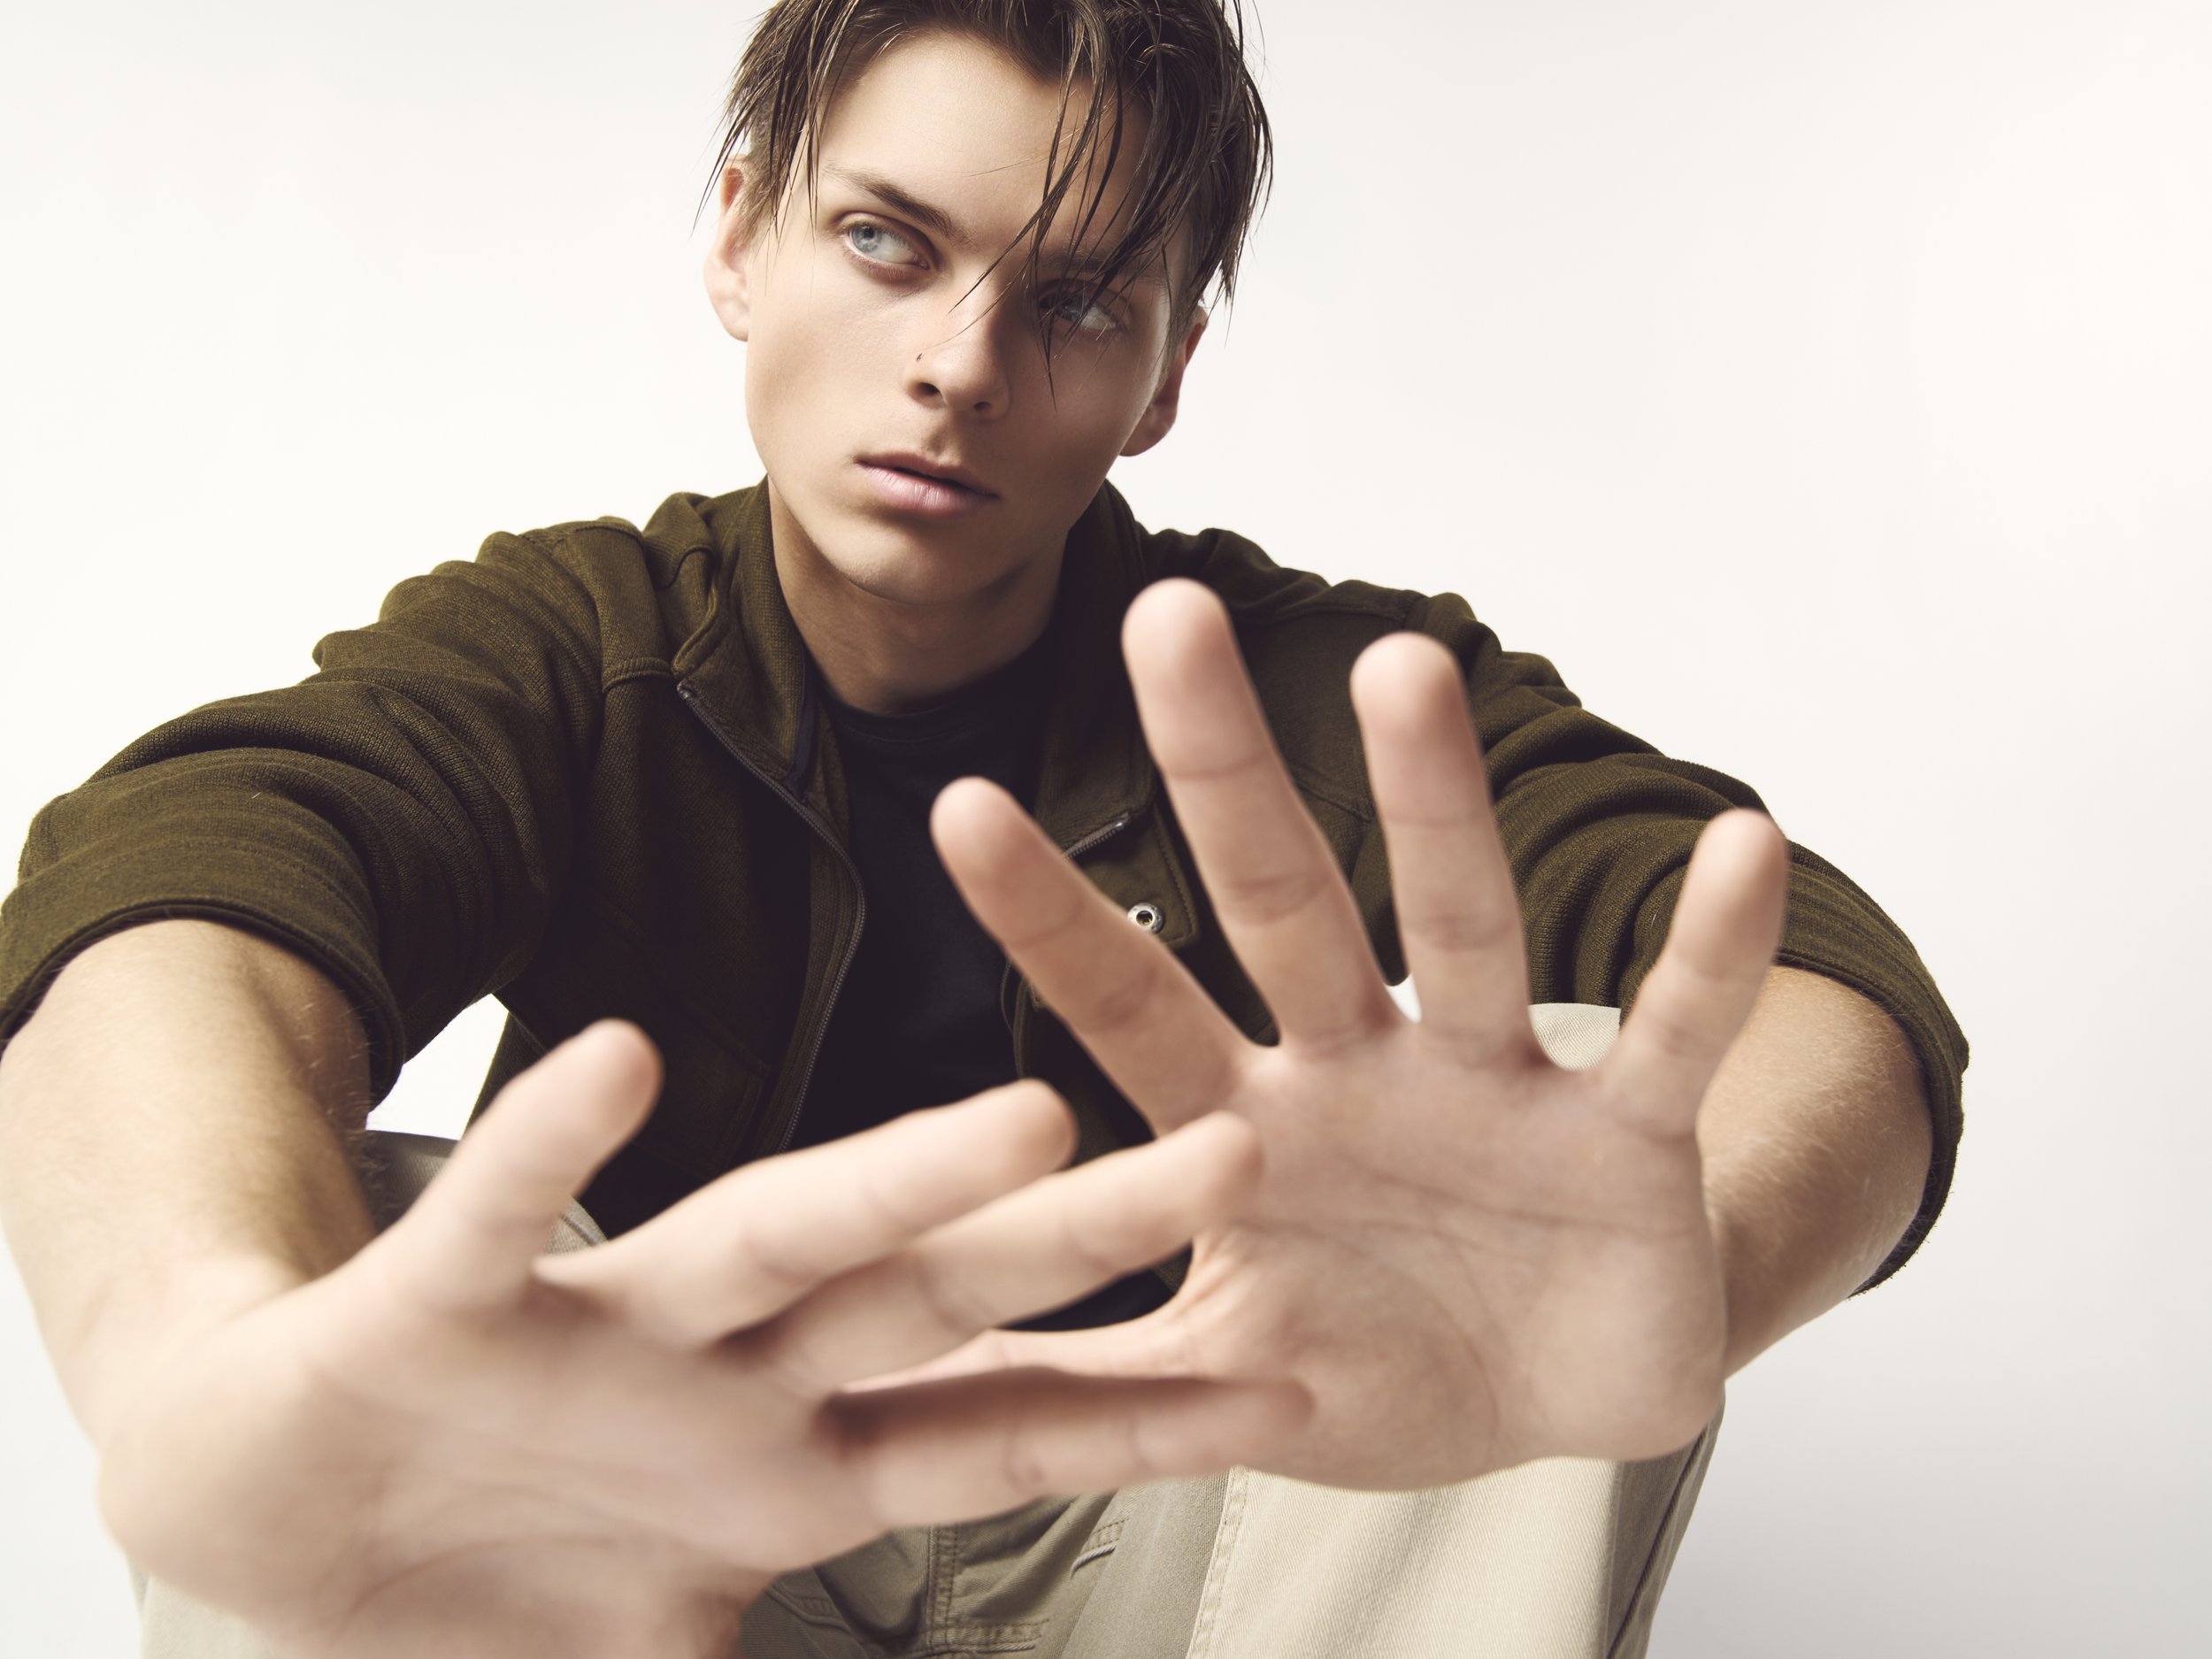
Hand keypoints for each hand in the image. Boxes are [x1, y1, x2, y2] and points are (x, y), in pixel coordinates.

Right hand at [95, 1022, 1305, 1657]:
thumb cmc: (486, 1577)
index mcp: (790, 1464)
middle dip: (1076, 1243)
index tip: (1294, 1389)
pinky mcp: (441, 1302)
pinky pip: (502, 1213)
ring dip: (890, 1182)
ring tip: (1022, 1120)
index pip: (1000, 1432)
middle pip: (929, 1296)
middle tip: (1236, 1154)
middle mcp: (727, 1374)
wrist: (257, 1506)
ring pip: (769, 1232)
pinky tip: (617, 1063)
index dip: (1144, 1419)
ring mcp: (599, 1329)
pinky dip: (552, 1149)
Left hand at [920, 579, 1789, 1490]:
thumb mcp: (1215, 1375)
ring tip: (1403, 669)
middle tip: (1164, 618)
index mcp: (1246, 1131)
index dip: (1051, 921)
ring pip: (1460, 924)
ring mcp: (1494, 1087)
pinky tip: (1739, 842)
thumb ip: (1082, 1374)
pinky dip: (1710, 952)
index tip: (959, 806)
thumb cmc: (1374, 1363)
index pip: (1130, 1007)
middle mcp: (1359, 1074)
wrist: (1555, 1405)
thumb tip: (911, 1380)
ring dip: (1435, 804)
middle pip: (1280, 903)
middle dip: (1222, 769)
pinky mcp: (1625, 1134)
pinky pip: (1673, 1032)